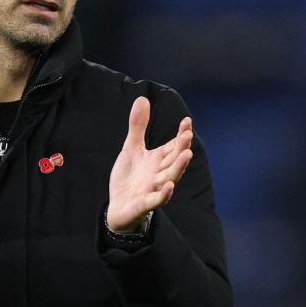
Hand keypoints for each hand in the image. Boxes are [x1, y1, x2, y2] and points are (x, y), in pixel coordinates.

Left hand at [107, 96, 193, 231]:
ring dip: (179, 167)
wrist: (118, 207)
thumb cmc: (129, 178)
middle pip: (174, 160)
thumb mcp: (132, 148)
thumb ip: (138, 126)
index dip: (181, 134)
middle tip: (187, 136)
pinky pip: (157, 200)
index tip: (187, 121)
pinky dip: (164, 194)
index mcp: (158, 159)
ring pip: (170, 177)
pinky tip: (169, 185)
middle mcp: (159, 173)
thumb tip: (143, 99)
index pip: (174, 145)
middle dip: (181, 148)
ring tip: (187, 154)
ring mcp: (154, 189)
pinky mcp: (145, 203)